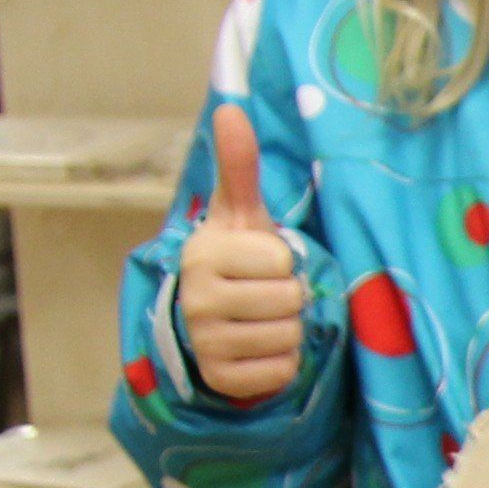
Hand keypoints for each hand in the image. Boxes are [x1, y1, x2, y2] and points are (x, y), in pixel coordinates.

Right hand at [175, 106, 303, 401]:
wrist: (206, 319)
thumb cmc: (235, 260)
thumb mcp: (240, 215)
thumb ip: (240, 168)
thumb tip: (232, 109)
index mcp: (204, 254)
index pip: (282, 261)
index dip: (285, 261)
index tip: (264, 263)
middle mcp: (197, 298)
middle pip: (290, 299)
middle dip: (291, 296)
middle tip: (269, 292)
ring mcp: (204, 342)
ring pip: (288, 336)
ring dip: (289, 329)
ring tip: (265, 318)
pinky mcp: (219, 378)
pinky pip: (280, 371)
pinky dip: (281, 363)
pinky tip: (260, 348)